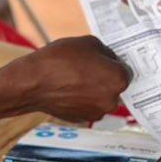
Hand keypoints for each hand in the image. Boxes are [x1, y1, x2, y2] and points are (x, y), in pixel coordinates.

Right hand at [16, 36, 131, 121]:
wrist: (33, 81)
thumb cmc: (60, 60)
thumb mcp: (90, 42)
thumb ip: (106, 52)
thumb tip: (109, 58)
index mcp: (118, 79)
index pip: (127, 70)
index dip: (114, 62)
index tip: (105, 59)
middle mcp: (111, 100)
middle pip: (115, 85)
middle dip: (105, 76)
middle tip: (89, 66)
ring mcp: (96, 112)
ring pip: (101, 96)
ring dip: (94, 88)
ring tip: (75, 75)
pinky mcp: (82, 119)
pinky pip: (88, 105)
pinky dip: (83, 98)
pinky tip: (69, 86)